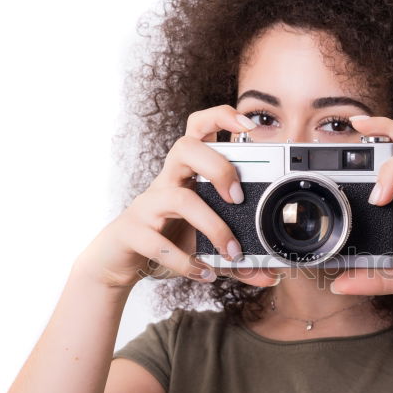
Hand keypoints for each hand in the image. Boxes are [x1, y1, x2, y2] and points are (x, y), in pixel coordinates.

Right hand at [73, 105, 279, 289]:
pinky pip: (158, 243)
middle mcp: (166, 181)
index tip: (249, 125)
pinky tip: (203, 273)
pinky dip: (185, 261)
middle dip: (218, 167)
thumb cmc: (167, 237)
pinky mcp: (134, 232)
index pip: (198, 129)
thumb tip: (272, 275)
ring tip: (232, 251)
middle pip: (186, 148)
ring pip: (178, 198)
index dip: (221, 117)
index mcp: (186, 173)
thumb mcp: (206, 241)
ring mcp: (148, 205)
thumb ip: (239, 256)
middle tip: (237, 197)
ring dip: (212, 225)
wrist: (119, 260)